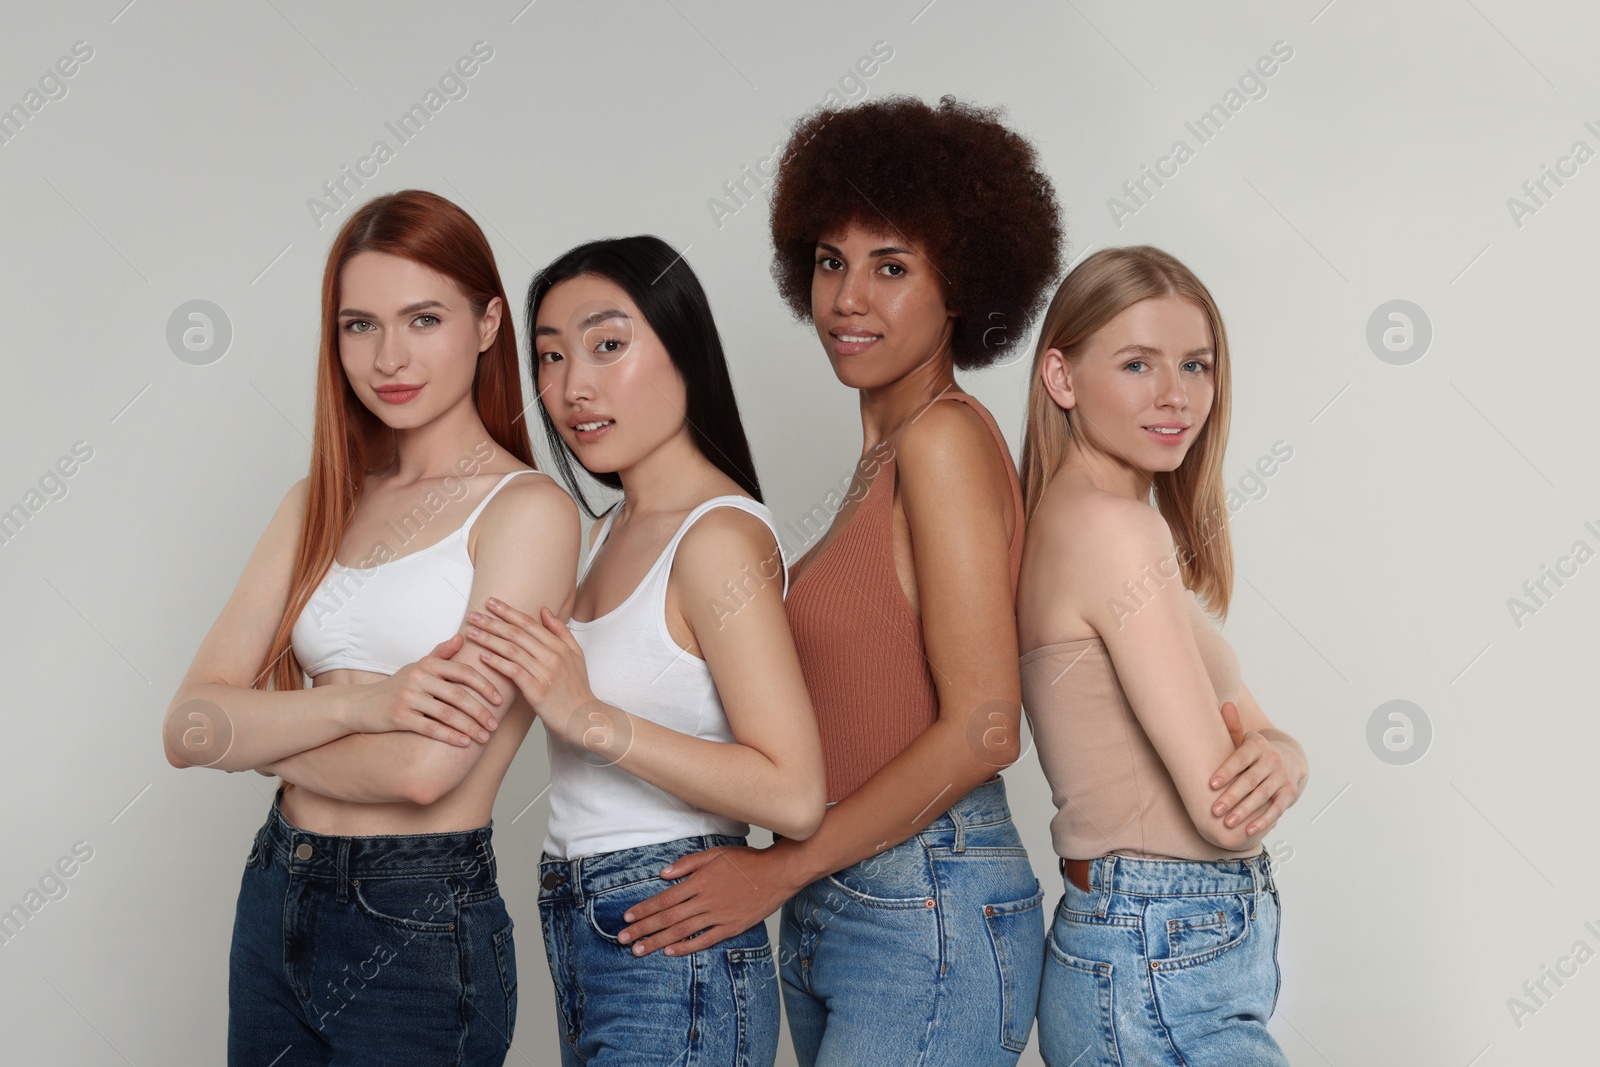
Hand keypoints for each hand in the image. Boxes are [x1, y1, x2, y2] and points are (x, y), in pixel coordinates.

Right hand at [345, 634, 503, 745]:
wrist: (360, 705)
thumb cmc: (396, 686)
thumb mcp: (418, 666)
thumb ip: (441, 653)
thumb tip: (464, 636)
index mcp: (428, 665)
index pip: (463, 672)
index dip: (484, 686)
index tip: (499, 699)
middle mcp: (418, 678)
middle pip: (458, 695)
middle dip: (480, 711)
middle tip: (494, 724)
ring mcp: (408, 697)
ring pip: (447, 714)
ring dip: (469, 727)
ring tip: (484, 737)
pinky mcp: (399, 717)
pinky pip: (430, 728)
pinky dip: (450, 736)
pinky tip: (464, 743)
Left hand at [464, 599, 595, 739]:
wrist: (584, 717)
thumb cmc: (577, 687)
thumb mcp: (576, 654)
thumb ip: (560, 631)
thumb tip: (544, 610)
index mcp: (559, 646)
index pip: (529, 623)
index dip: (508, 611)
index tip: (491, 602)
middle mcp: (552, 656)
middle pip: (517, 634)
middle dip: (492, 622)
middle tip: (473, 614)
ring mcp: (545, 673)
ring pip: (512, 650)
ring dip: (489, 640)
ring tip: (471, 632)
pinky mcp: (537, 691)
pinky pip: (513, 672)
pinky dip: (498, 662)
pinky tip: (483, 656)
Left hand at [616, 843, 800, 957]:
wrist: (778, 873)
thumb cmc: (747, 861)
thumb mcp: (716, 853)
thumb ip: (688, 864)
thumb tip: (663, 874)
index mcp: (700, 881)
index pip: (665, 898)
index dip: (644, 909)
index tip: (628, 918)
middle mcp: (706, 900)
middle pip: (668, 917)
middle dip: (643, 929)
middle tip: (623, 939)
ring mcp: (719, 916)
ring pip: (682, 931)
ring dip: (658, 941)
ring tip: (639, 950)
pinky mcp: (732, 927)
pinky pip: (705, 940)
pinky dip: (687, 947)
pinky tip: (671, 952)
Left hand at [1208, 701, 1300, 836]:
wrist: (1289, 758)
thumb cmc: (1255, 752)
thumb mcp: (1244, 738)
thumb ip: (1232, 726)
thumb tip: (1225, 704)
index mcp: (1257, 745)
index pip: (1241, 757)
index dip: (1227, 771)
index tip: (1211, 784)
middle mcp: (1272, 760)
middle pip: (1250, 780)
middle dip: (1232, 796)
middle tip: (1214, 810)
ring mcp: (1282, 777)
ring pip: (1262, 795)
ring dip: (1245, 811)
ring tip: (1227, 823)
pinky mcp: (1289, 793)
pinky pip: (1276, 808)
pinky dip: (1263, 820)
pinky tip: (1249, 830)